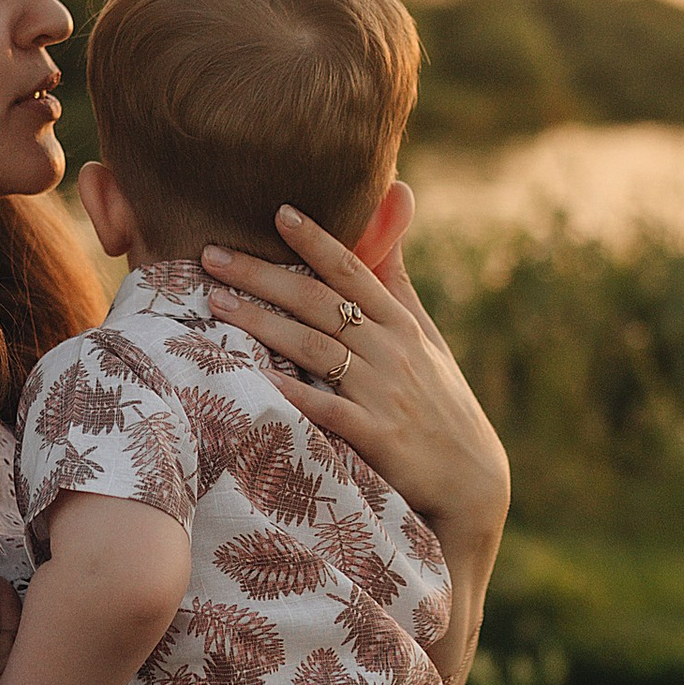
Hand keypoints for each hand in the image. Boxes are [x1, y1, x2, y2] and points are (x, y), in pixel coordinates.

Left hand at [200, 207, 509, 572]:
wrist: (472, 482)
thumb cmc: (441, 403)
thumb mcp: (426, 337)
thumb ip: (396, 279)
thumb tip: (394, 203)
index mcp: (402, 323)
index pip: (354, 270)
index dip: (316, 240)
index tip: (278, 212)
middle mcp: (391, 351)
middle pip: (320, 302)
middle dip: (264, 275)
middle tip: (211, 255)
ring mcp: (383, 393)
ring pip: (315, 348)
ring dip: (263, 323)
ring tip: (215, 303)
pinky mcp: (376, 436)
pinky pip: (327, 410)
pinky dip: (293, 393)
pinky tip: (257, 378)